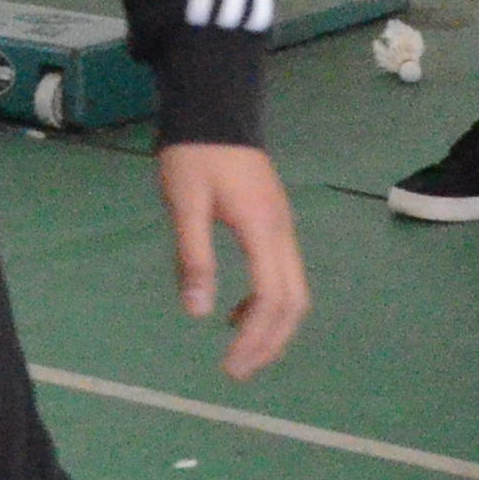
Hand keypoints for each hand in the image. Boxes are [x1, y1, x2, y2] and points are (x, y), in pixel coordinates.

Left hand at [156, 142, 310, 380]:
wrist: (215, 108)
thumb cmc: (195, 154)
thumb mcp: (185, 204)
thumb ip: (194, 257)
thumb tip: (198, 313)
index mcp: (262, 230)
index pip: (271, 299)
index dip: (255, 338)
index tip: (231, 366)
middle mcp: (282, 233)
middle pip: (293, 303)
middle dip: (270, 343)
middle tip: (237, 371)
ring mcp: (282, 227)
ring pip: (293, 291)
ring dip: (271, 327)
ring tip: (240, 353)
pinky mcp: (274, 223)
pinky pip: (283, 275)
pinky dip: (266, 303)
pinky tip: (235, 312)